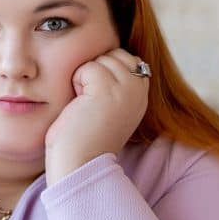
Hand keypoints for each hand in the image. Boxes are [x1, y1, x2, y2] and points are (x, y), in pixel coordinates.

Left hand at [44, 48, 149, 185]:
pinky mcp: (109, 90)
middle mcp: (140, 90)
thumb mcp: (106, 107)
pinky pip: (88, 67)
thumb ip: (114, 84)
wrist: (79, 166)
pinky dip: (77, 83)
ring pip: (101, 58)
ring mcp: (128, 89)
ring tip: (86, 106)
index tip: (96, 102)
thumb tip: (104, 56)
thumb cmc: (82, 140)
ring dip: (85, 78)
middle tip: (89, 104)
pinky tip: (80, 106)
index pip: (126, 58)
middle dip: (95, 72)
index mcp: (141, 95)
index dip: (104, 72)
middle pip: (114, 54)